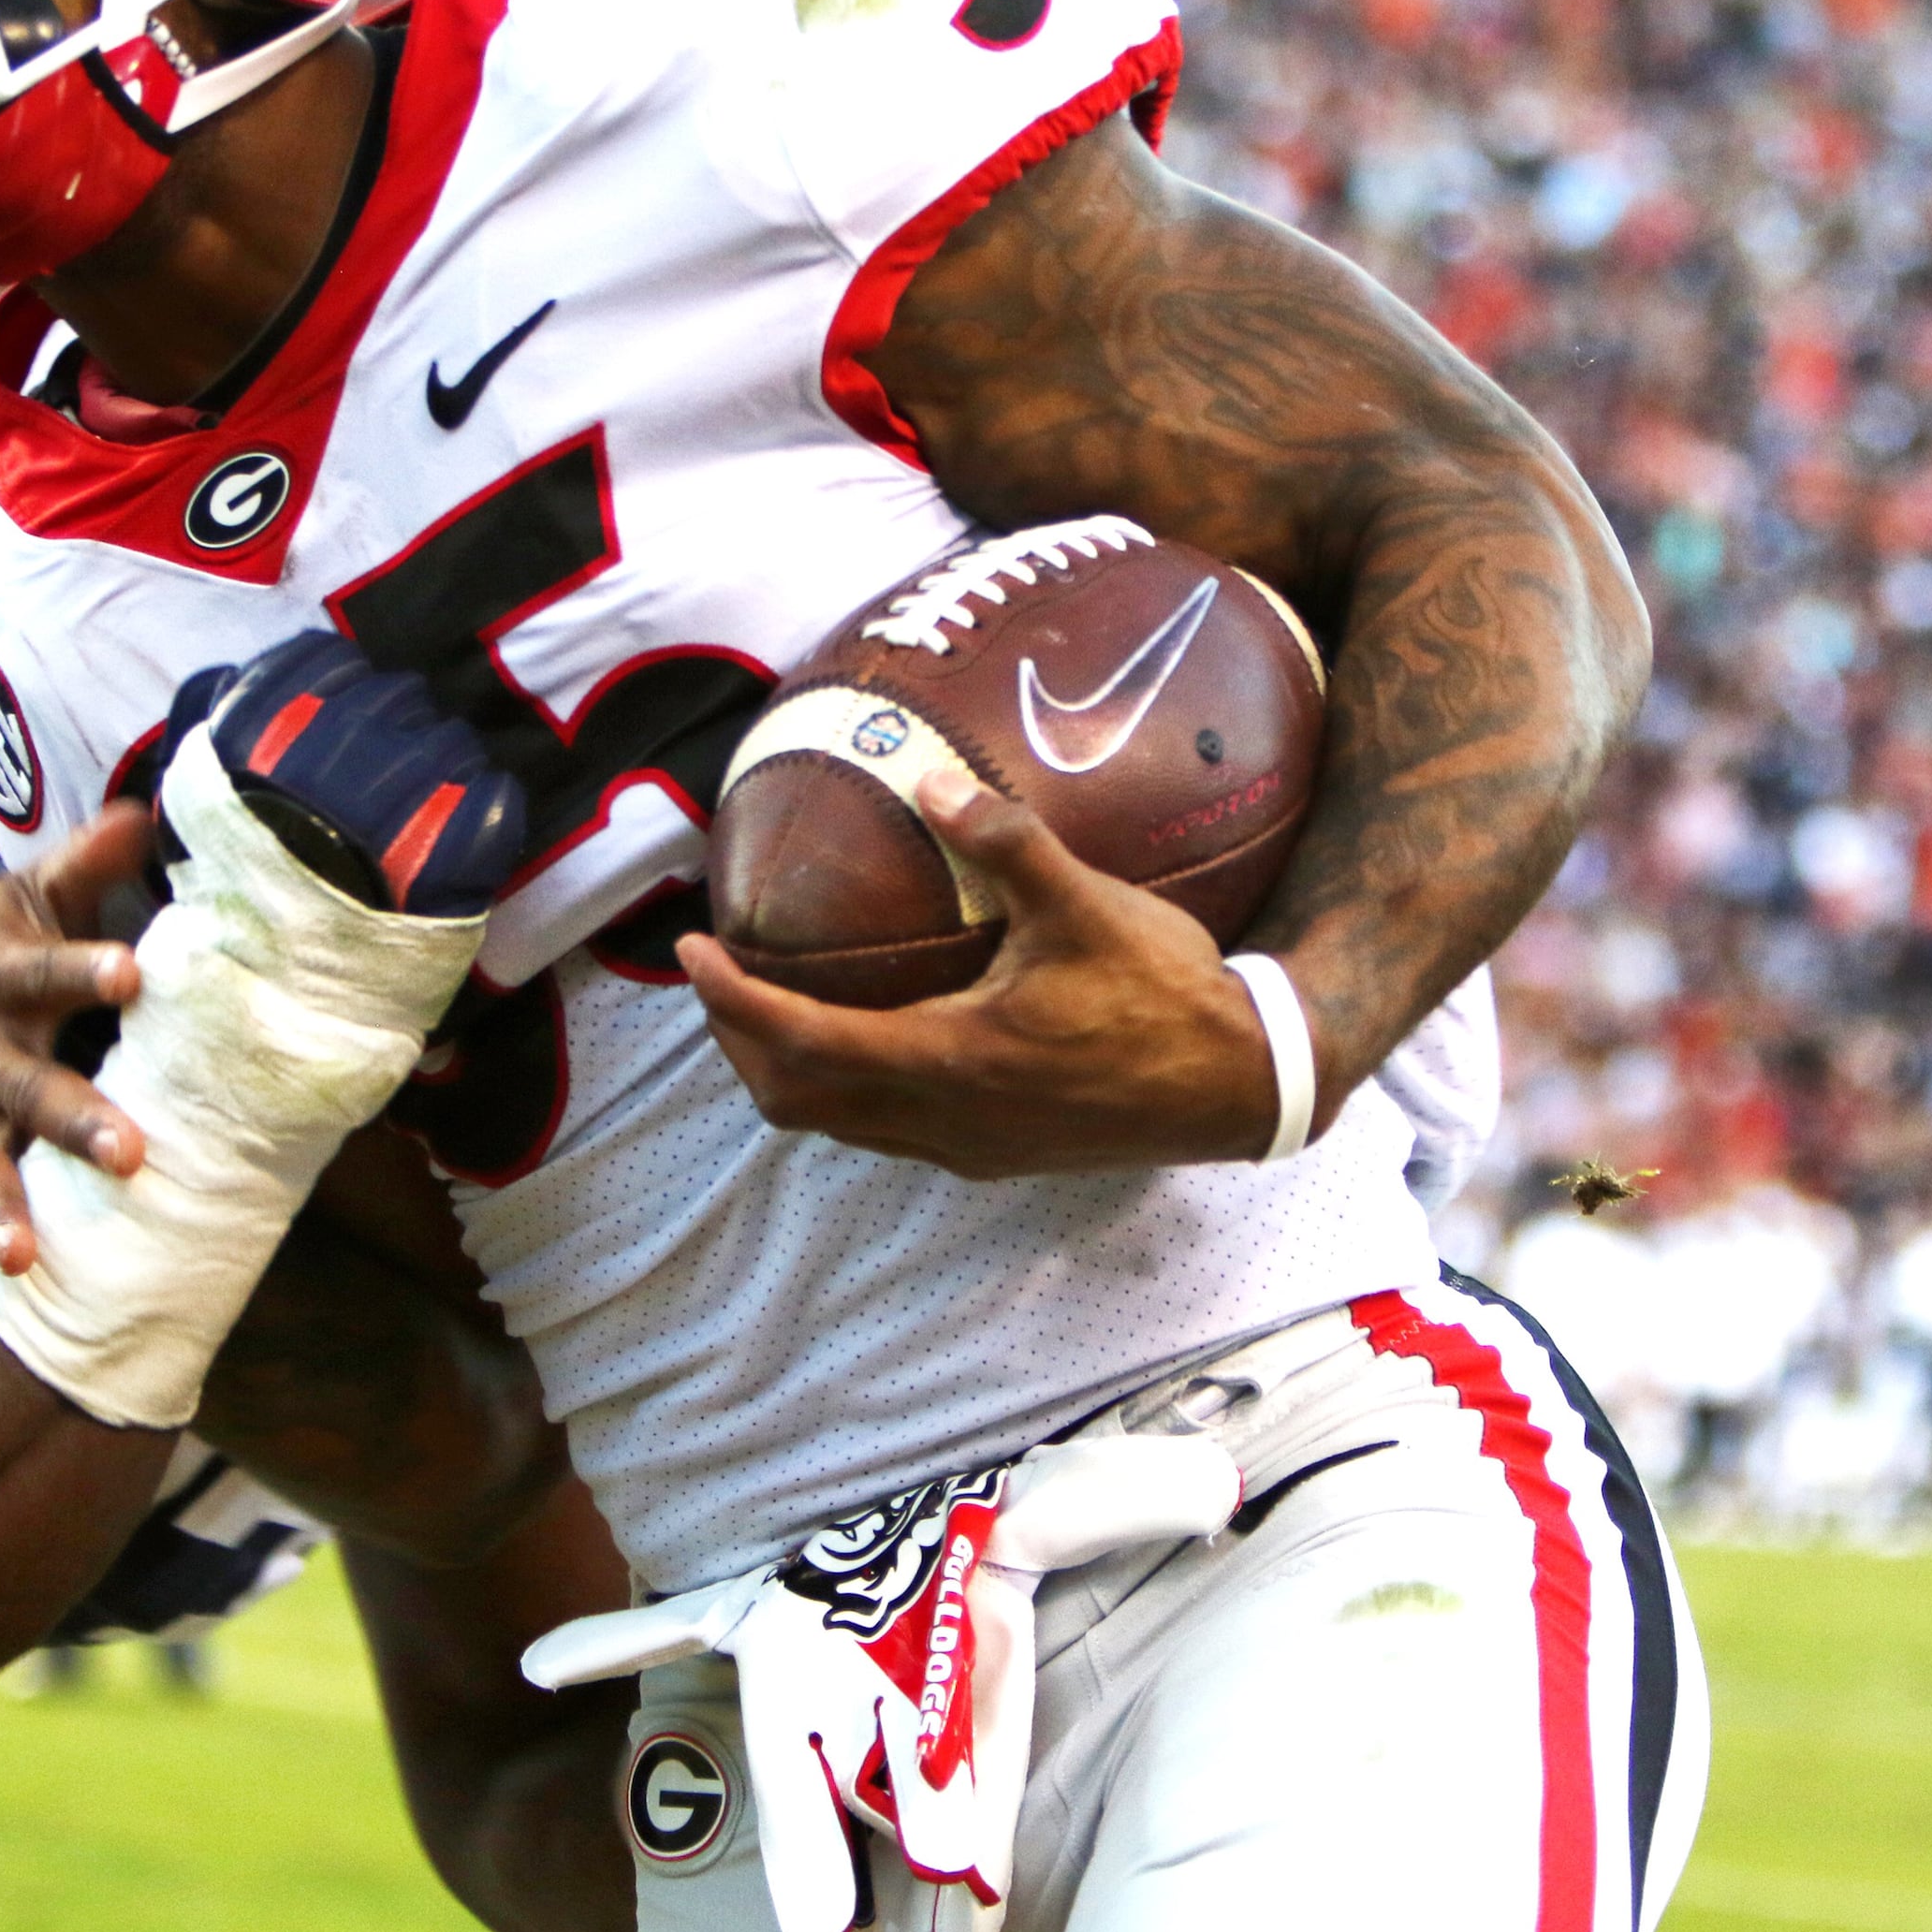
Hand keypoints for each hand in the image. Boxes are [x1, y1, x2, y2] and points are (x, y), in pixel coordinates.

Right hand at [0, 803, 150, 1298]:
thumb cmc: (1, 952)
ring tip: (20, 1258)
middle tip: (130, 1154)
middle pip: (20, 1084)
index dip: (84, 969)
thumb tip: (148, 807)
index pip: (44, 971)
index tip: (135, 973)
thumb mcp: (32, 897)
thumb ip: (87, 861)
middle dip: (70, 1119)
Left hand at [676, 770, 1319, 1178]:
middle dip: (741, 1041)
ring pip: (838, 1125)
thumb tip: (927, 775)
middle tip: (722, 975)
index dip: (731, 999)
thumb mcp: (1087, 904)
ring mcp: (968, 1148)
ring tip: (772, 1004)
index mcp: (950, 1060)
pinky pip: (885, 1131)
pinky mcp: (995, 1156)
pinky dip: (845, 1088)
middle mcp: (944, 1120)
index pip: (800, 1041)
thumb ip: (1004, 841)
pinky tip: (868, 1035)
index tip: (690, 951)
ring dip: (789, 1072)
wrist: (1241, 1085)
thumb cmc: (1166, 994)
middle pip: (796, 1099)